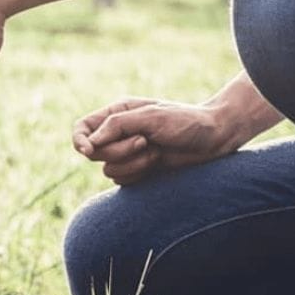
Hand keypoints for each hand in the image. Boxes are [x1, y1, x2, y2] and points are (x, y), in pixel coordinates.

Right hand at [72, 98, 240, 184]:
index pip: (82, 129)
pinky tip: (157, 164)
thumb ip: (117, 125)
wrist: (215, 138)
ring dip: (133, 164)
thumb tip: (89, 142)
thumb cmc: (186, 121)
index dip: (79, 141)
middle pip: (94, 152)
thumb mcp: (151, 116)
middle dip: (118, 151)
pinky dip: (139, 174)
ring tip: (156, 153)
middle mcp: (118, 133)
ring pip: (108, 169)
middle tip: (144, 142)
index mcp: (117, 114)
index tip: (89, 150)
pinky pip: (123, 181)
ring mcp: (127, 153)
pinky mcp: (138, 170)